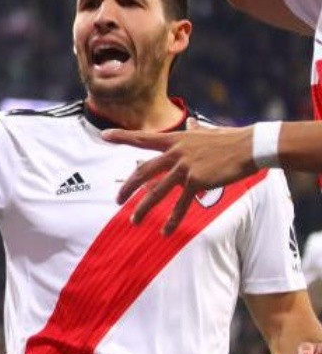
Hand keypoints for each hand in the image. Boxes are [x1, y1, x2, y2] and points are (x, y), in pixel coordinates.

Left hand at [102, 123, 256, 233]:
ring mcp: (184, 167)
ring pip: (157, 191)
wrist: (248, 146)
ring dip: (144, 208)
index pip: (142, 138)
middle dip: (128, 187)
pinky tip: (165, 231)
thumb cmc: (229, 138)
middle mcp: (175, 153)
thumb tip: (192, 122)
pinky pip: (180, 204)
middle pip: (143, 171)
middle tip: (117, 199)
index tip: (104, 135)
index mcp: (175, 140)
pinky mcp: (197, 181)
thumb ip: (195, 130)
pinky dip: (172, 219)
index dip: (122, 136)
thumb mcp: (207, 131)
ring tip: (134, 221)